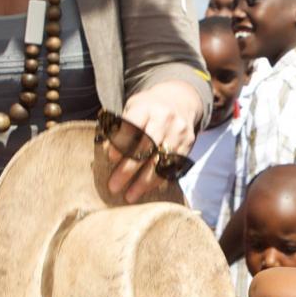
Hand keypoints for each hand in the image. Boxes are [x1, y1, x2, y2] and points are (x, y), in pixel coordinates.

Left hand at [109, 78, 204, 202]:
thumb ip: (120, 127)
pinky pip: (172, 165)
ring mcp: (178, 132)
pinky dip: (159, 179)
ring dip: (144, 182)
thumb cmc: (147, 109)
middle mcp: (164, 118)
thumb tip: (108, 154)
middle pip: (146, 147)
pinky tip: (147, 190)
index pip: (133, 126)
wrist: (180, 99)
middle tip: (114, 186)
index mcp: (145, 107)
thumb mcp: (132, 108)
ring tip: (130, 196)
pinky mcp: (187, 143)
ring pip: (160, 160)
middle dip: (128, 169)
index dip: (122, 143)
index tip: (111, 158)